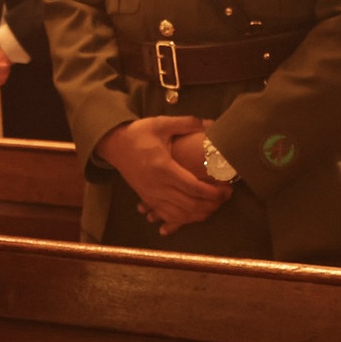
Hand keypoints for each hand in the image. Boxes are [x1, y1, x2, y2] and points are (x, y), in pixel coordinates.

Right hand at [94, 116, 228, 232]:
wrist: (114, 145)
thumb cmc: (138, 134)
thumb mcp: (161, 124)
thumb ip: (188, 123)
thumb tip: (212, 123)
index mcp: (163, 168)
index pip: (193, 187)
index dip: (212, 192)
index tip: (226, 188)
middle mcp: (157, 186)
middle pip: (190, 205)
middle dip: (212, 204)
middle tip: (226, 196)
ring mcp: (151, 195)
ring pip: (180, 214)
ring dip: (200, 214)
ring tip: (216, 205)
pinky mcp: (148, 199)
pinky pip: (168, 216)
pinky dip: (184, 219)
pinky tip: (195, 214)